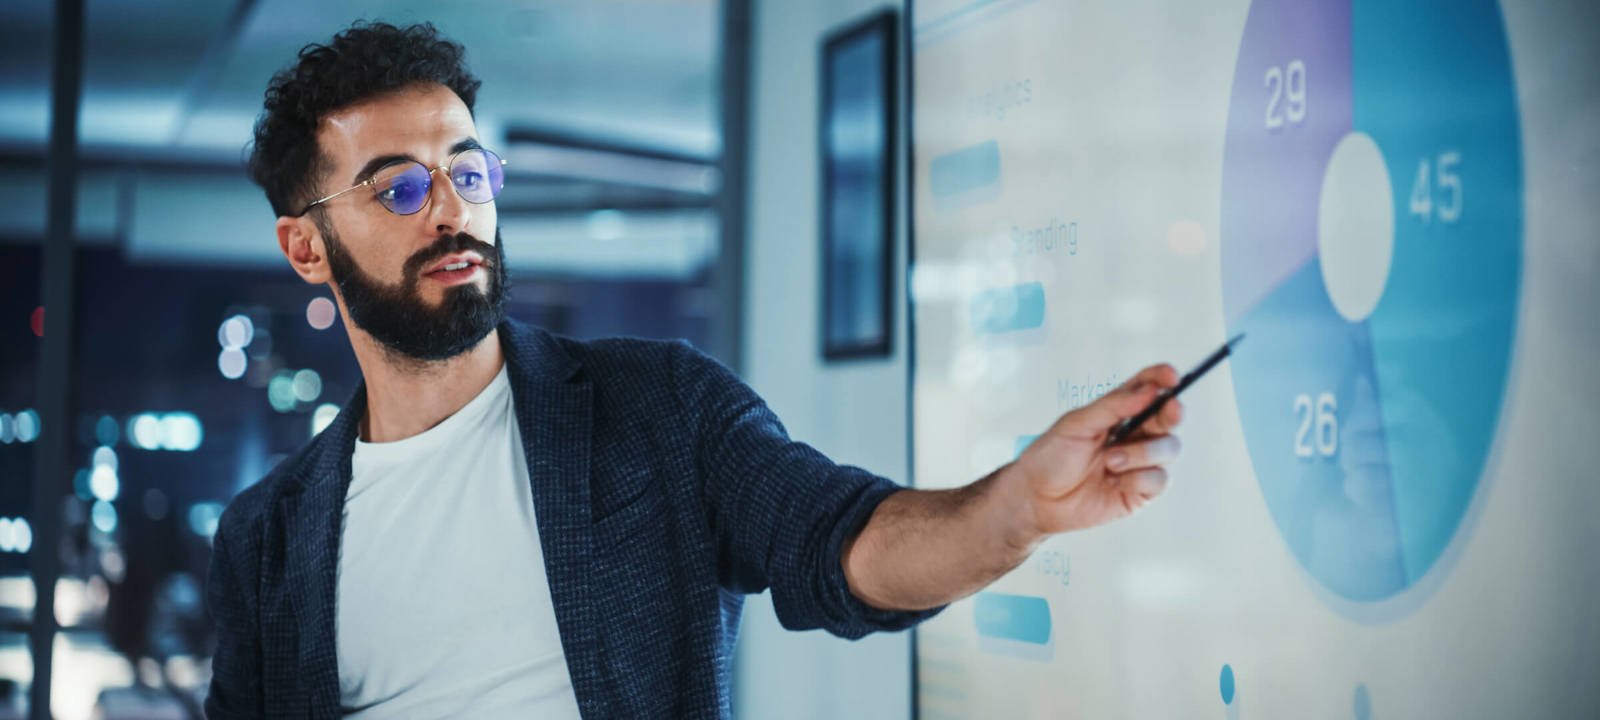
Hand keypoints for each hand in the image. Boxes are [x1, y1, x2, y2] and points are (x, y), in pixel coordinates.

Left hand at [1004, 364, 1184, 541]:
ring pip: (1169, 448)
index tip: (1171, 376)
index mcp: (1117, 412)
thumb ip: (1113, 407)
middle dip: (1172, 412)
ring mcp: (1140, 463)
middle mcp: (1134, 434)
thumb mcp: (1076, 424)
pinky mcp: (1141, 491)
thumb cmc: (1050, 457)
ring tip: (1110, 461)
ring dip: (1142, 453)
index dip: (1162, 379)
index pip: (1146, 388)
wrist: (1036, 499)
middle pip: (1168, 417)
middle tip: (1170, 408)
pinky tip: (1115, 482)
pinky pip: (1159, 479)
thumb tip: (1148, 390)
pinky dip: (1138, 478)